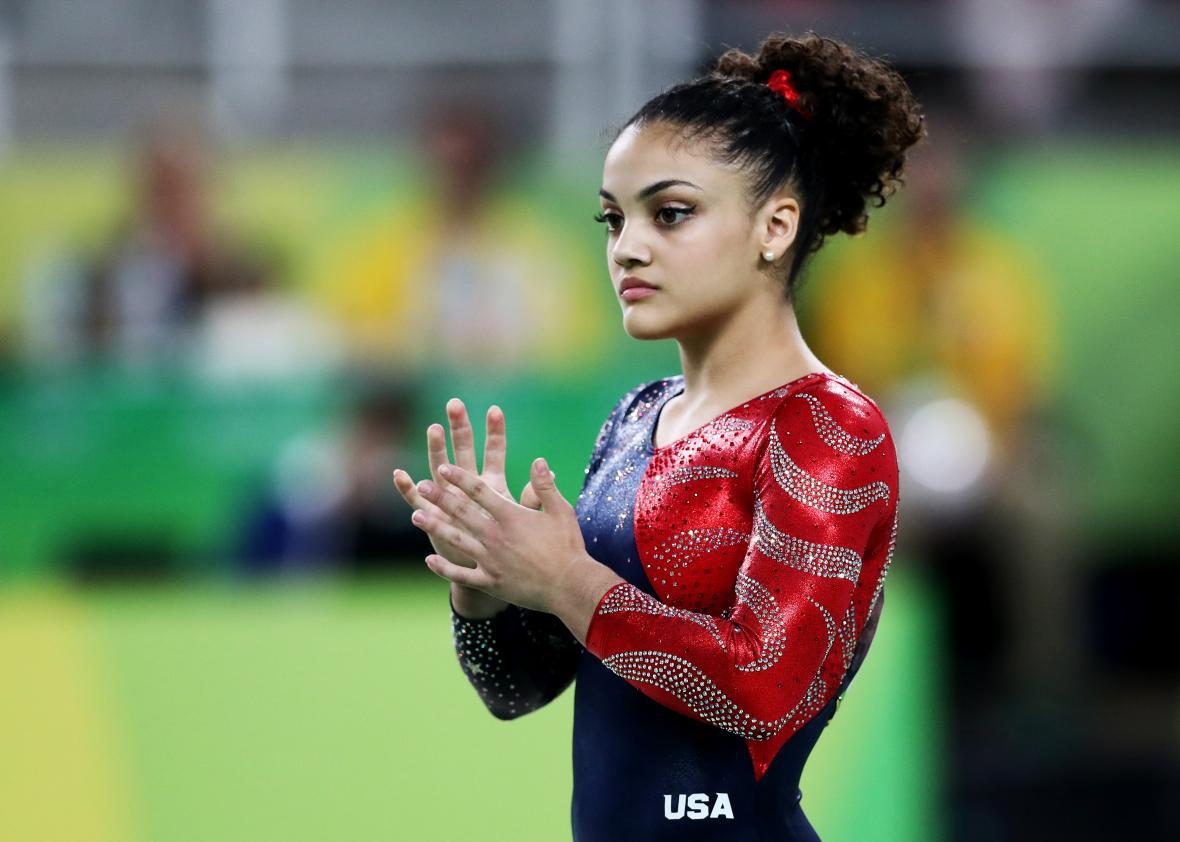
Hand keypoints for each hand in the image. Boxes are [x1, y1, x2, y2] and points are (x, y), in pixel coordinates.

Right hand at [392, 398, 543, 570]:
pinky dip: (407, 489)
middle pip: (463, 451)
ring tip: (434, 429)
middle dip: (459, 428)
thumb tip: (549, 472)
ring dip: (436, 450)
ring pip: (439, 468)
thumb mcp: (523, 518)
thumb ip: (534, 497)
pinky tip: (400, 475)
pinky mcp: (433, 517)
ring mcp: (448, 499)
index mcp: (491, 484)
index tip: (495, 409)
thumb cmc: (509, 543)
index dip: (495, 432)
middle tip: (455, 404)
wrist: (488, 569)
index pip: (494, 451)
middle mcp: (467, 486)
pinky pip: (416, 501)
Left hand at [409, 457, 590, 614]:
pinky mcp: (489, 582)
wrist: (569, 586)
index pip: (479, 491)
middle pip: (461, 512)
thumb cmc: (567, 547)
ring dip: (434, 527)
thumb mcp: (561, 511)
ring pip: (455, 540)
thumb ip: (545, 486)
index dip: (459, 478)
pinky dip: (443, 569)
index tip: (443, 468)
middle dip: (440, 497)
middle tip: (423, 485)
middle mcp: (495, 536)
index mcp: (511, 516)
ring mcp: (490, 560)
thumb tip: (539, 461)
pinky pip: (460, 575)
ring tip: (416, 515)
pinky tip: (429, 561)